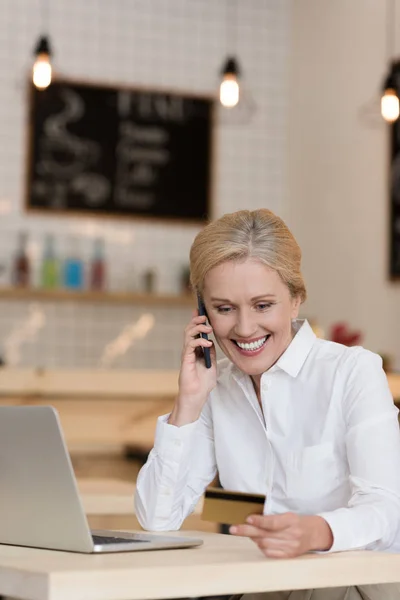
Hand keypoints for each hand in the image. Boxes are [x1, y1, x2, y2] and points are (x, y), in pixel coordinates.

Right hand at [169, 311, 216, 425]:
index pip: (195, 331)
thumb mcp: (212, 365)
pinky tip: (207, 343)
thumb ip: (211, 354)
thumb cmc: (203, 384)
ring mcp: (187, 354)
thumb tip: (212, 342)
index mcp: (196, 350)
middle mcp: (189, 350)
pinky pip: (190, 345)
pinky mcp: (185, 360)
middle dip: (196, 320)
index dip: (196, 320)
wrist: (197, 396)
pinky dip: (198, 341)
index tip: (201, 310)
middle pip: (190, 329)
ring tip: (207, 327)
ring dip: (197, 327)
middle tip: (204, 316)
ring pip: (188, 334)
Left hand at [229, 513, 332, 558]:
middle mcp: (291, 535)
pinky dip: (261, 547)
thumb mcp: (287, 515)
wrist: (315, 533)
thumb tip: (252, 520)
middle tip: (233, 528)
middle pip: (265, 534)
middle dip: (247, 531)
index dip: (259, 521)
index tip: (248, 518)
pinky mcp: (288, 556)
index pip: (272, 522)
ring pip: (265, 544)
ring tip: (245, 531)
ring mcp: (290, 547)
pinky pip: (270, 553)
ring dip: (253, 538)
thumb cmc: (297, 521)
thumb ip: (272, 518)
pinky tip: (257, 541)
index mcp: (291, 521)